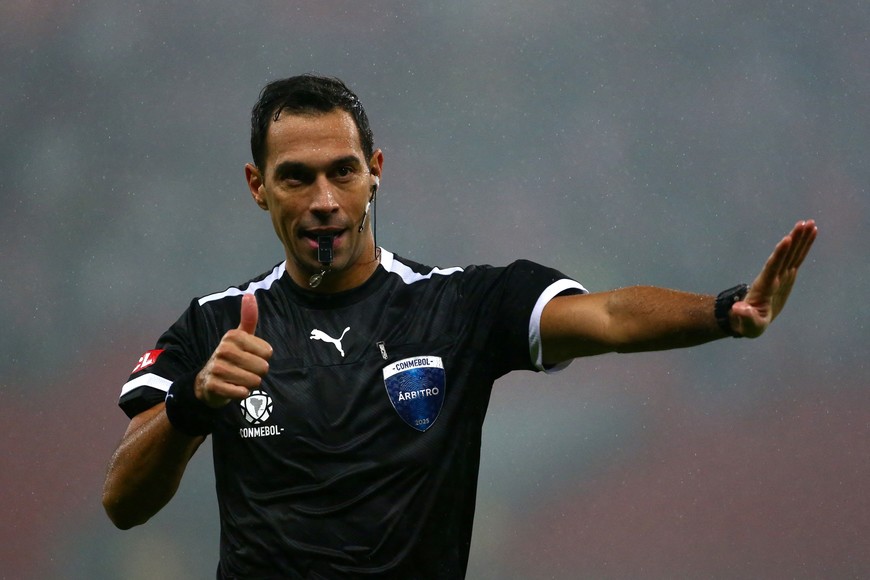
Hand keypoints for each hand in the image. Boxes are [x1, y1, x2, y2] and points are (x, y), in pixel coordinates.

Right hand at [195, 293, 272, 406]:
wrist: (206, 382)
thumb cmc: (231, 357)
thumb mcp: (240, 336)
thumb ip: (249, 318)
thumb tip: (250, 294)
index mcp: (233, 336)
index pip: (268, 352)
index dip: (263, 358)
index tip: (250, 357)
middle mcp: (224, 349)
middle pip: (263, 368)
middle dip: (257, 373)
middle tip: (244, 371)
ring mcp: (217, 367)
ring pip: (254, 381)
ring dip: (250, 384)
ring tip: (238, 379)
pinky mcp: (213, 385)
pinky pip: (241, 393)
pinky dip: (241, 394)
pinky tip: (232, 388)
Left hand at [730, 219, 817, 337]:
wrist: (746, 319)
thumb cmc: (747, 324)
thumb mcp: (747, 325)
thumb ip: (745, 317)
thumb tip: (738, 310)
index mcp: (764, 287)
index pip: (772, 267)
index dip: (779, 254)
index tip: (786, 239)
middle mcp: (772, 277)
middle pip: (784, 255)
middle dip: (794, 240)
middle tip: (804, 223)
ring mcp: (780, 276)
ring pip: (792, 254)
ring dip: (800, 239)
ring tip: (809, 223)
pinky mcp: (786, 277)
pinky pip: (796, 259)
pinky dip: (803, 247)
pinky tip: (811, 234)